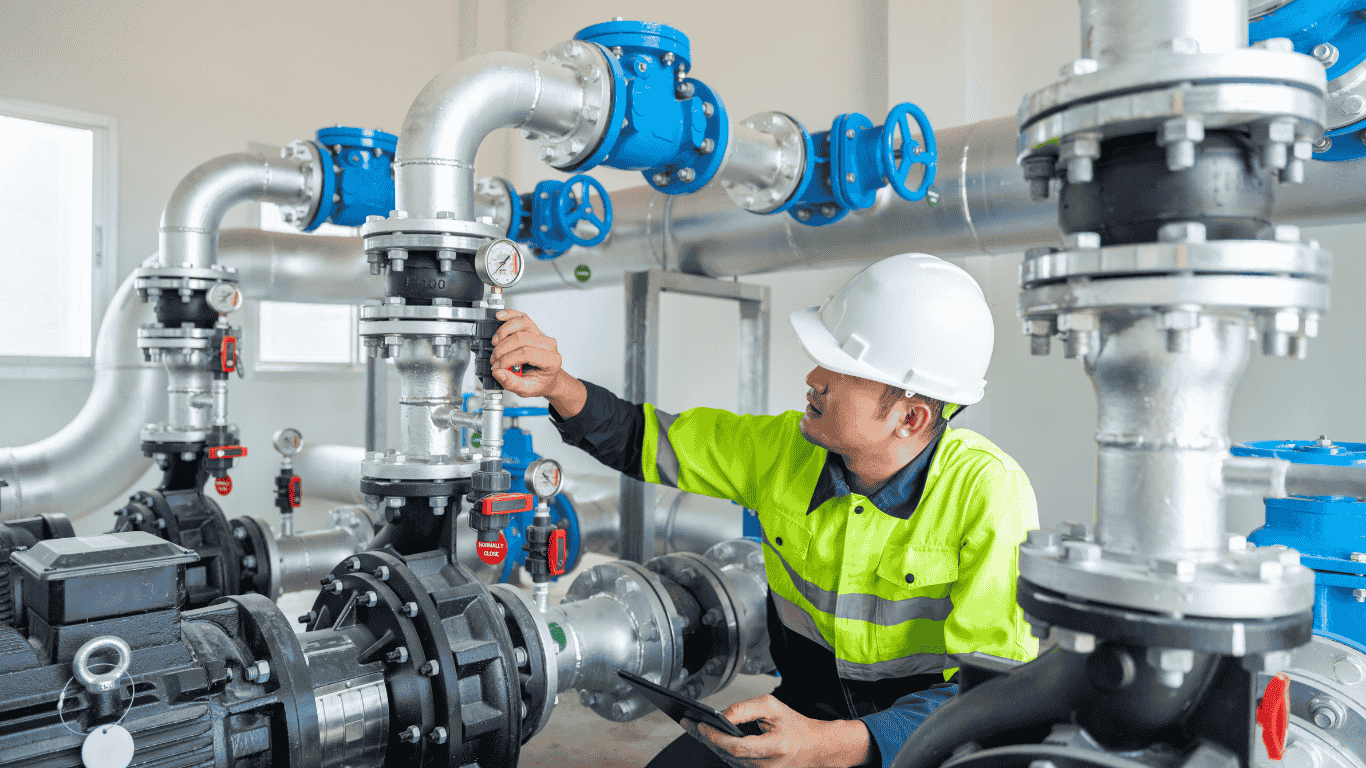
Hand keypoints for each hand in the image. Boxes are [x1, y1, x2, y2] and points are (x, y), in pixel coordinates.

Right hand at [489, 309, 563, 398]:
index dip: (507, 359)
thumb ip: (512, 383)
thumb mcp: (528, 390)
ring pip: (522, 323)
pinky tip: (500, 317)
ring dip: (503, 332)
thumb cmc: (540, 382)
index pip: (526, 353)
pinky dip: (510, 315)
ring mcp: (542, 334)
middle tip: (495, 359)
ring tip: (495, 343)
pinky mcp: (534, 328)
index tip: (497, 367)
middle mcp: (549, 345)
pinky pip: (522, 317)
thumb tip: (498, 373)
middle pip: (522, 338)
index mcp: (551, 360)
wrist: (548, 378)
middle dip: (503, 349)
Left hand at [683, 695, 873, 767]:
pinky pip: (735, 762)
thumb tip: (723, 715)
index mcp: (773, 747)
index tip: (701, 724)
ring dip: (712, 744)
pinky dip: (722, 749)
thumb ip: (746, 710)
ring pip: (729, 760)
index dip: (716, 737)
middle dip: (707, 739)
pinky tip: (711, 737)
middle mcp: (766, 765)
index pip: (736, 746)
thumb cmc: (796, 726)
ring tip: (696, 728)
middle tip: (690, 724)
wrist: (815, 747)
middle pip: (728, 755)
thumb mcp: (773, 708)